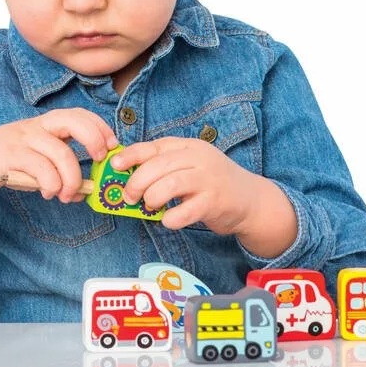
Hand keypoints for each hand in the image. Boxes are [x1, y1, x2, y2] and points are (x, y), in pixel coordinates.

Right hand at [0, 108, 117, 203]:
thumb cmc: (9, 159)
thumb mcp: (38, 160)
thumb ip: (62, 172)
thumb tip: (85, 192)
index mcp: (48, 123)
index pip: (80, 114)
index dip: (100, 128)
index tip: (112, 146)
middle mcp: (38, 126)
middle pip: (74, 121)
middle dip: (93, 140)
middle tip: (99, 160)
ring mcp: (25, 139)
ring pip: (61, 153)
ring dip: (71, 179)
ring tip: (67, 194)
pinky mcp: (12, 156)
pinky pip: (42, 170)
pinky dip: (52, 185)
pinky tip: (50, 193)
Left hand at [110, 137, 254, 234]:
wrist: (251, 199)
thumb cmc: (212, 183)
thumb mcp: (191, 165)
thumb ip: (165, 166)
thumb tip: (127, 174)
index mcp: (189, 147)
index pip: (154, 146)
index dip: (131, 155)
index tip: (114, 166)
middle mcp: (199, 159)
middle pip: (158, 166)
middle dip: (136, 182)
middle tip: (129, 196)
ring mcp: (208, 180)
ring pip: (169, 185)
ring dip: (151, 198)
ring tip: (149, 206)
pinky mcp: (215, 202)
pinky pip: (185, 212)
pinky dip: (171, 219)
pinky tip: (168, 220)